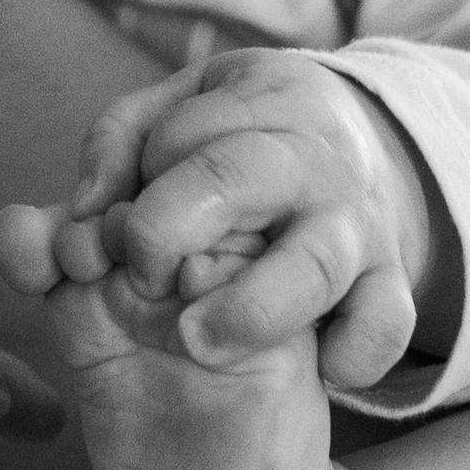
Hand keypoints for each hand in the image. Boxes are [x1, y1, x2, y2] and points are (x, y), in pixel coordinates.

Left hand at [4, 49, 441, 392]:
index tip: (128, 204)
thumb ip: (115, 146)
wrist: (357, 149)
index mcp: (261, 100)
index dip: (141, 174)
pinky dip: (358, 351)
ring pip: (316, 261)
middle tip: (139, 272)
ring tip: (197, 340)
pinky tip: (319, 369)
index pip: (181, 134)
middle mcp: (310, 160)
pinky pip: (386, 323)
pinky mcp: (388, 284)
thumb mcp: (178, 115)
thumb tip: (82, 209)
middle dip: (175, 220)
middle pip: (241, 177)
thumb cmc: (235, 142)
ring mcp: (357, 223)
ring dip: (253, 306)